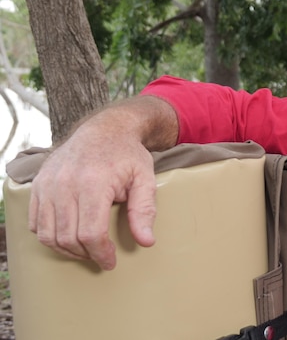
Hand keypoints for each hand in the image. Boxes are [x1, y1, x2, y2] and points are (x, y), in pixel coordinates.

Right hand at [26, 97, 176, 269]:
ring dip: (66, 249)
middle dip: (85, 254)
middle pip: (67, 237)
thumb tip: (146, 242)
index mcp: (93, 183)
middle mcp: (65, 184)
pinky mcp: (38, 185)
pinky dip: (49, 235)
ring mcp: (47, 184)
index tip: (110, 262)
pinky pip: (35, 222)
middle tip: (100, 256)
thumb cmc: (127, 155)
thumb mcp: (145, 179)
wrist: (104, 129)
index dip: (100, 253)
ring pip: (47, 234)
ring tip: (85, 249)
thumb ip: (145, 210)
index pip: (90, 233)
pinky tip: (68, 235)